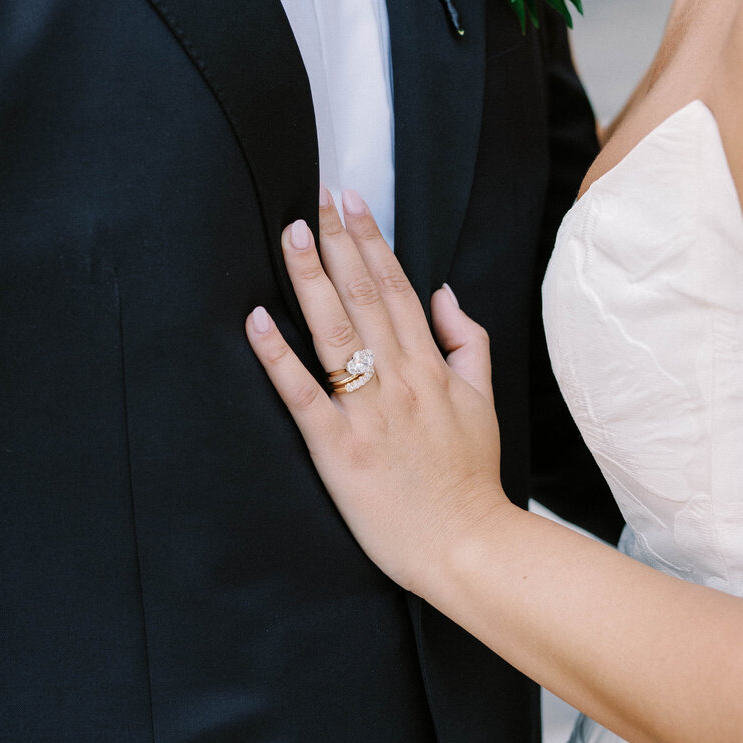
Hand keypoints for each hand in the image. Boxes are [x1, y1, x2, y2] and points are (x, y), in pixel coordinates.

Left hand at [245, 188, 507, 593]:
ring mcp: (369, 412)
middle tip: (315, 196)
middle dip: (338, 240)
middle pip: (364, 295)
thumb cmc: (471, 479)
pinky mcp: (338, 449)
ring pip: (335, 331)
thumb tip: (445, 293)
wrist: (468, 546)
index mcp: (432, 366)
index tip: (351, 200)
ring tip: (290, 234)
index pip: (397, 287)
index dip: (371, 239)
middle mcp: (400, 379)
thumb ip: (467, 342)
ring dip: (310, 278)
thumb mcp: (483, 401)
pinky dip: (279, 356)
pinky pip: (303, 395)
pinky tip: (258, 320)